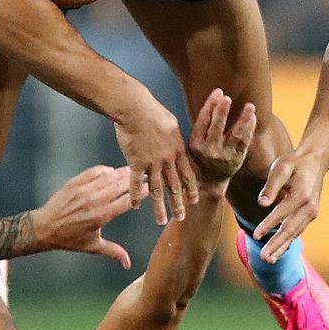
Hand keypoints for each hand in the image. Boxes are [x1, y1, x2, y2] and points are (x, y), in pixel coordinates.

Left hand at [33, 166, 142, 268]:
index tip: (149, 188)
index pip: (126, 201)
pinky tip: (111, 171)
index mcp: (101, 216)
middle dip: (133, 180)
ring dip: (121, 173)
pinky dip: (103, 170)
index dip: (140, 194)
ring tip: (130, 170)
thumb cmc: (70, 239)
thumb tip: (128, 265)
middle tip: (144, 175)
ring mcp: (84, 190)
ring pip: (107, 177)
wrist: (45, 228)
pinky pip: (93, 172)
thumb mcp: (93, 246)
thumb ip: (113, 252)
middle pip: (119, 186)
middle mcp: (94, 201)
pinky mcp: (74, 183)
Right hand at [113, 94, 198, 225]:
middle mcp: (168, 159)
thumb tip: (177, 144)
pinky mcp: (136, 162)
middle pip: (175, 186)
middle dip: (178, 203)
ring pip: (158, 189)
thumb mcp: (172, 124)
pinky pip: (136, 182)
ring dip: (160, 207)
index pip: (188, 174)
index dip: (191, 189)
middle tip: (181, 218)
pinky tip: (135, 206)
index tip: (193, 200)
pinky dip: (135, 195)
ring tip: (161, 221)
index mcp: (178, 150)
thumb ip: (175, 139)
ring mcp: (152, 162)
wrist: (136, 108)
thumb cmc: (153, 111)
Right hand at [188, 89, 255, 189]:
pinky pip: (245, 142)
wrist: (208, 182)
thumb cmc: (200, 156)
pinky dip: (249, 129)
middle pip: (217, 127)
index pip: (202, 121)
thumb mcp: (194, 143)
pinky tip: (252, 117)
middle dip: (222, 111)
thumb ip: (202, 124)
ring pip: (235, 134)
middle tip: (227, 97)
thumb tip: (216, 97)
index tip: (218, 92)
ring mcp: (224, 156)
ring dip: (243, 119)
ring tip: (250, 106)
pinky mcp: (237, 159)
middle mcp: (209, 150)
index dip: (210, 105)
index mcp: (195, 144)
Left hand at [252, 149, 326, 261]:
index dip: (268, 225)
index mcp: (302, 194)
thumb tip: (261, 204)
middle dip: (276, 245)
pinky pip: (297, 231)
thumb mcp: (281, 167)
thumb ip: (271, 186)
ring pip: (294, 233)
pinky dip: (288, 242)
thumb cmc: (294, 163)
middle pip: (290, 229)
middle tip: (264, 258)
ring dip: (281, 248)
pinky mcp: (310, 215)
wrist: (316, 161)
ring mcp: (311, 213)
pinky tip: (278, 252)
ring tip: (268, 260)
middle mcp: (309, 207)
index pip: (282, 213)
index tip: (256, 235)